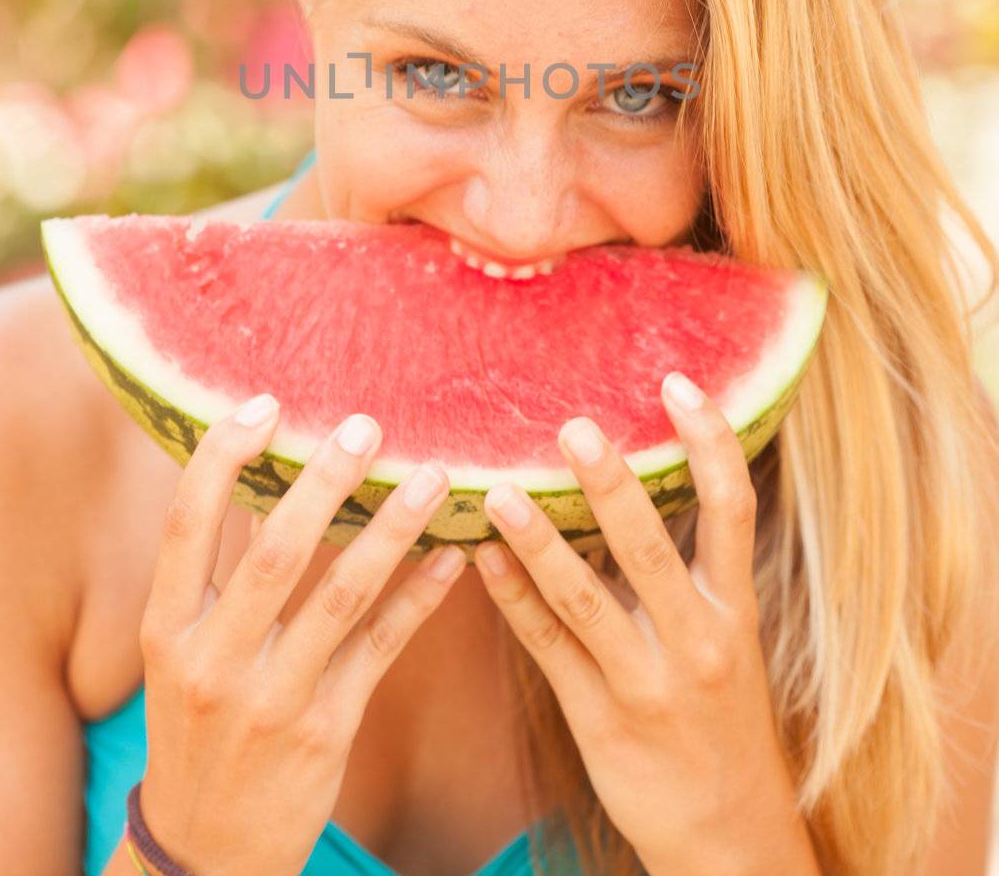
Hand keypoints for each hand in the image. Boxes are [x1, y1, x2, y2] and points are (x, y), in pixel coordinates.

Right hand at [137, 395, 464, 875]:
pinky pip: (381, 649)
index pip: (186, 525)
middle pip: (275, 553)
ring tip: (434, 477)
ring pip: (341, 596)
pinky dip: (419, 598)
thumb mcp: (179, 656)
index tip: (265, 403)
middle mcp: (212, 662)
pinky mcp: (325, 732)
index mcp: (164, 632)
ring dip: (392, 529)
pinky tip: (452, 558)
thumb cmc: (196, 728)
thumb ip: (217, 578)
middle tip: (367, 426)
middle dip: (325, 481)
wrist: (205, 853)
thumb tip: (267, 474)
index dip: (222, 458)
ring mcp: (272, 701)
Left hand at [473, 372, 818, 875]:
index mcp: (734, 610)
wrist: (731, 837)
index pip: (732, 509)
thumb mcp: (727, 640)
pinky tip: (480, 559)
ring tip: (495, 490)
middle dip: (611, 486)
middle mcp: (696, 641)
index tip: (677, 383)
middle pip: (650, 547)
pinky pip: (548, 649)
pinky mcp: (599, 720)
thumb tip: (631, 482)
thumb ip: (689, 571)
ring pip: (585, 599)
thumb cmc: (722, 719)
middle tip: (572, 428)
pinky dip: (512, 600)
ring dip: (537, 540)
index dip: (709, 442)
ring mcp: (645, 683)